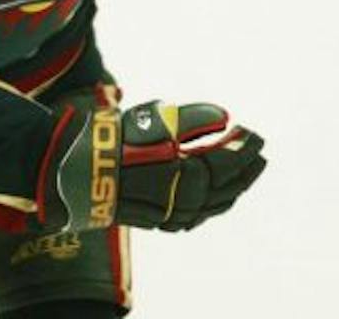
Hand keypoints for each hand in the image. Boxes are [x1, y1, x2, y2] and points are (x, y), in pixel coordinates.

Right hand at [111, 100, 266, 231]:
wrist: (78, 177)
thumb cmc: (115, 142)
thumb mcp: (155, 120)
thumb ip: (193, 117)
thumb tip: (224, 116)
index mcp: (188, 173)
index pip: (228, 159)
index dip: (244, 145)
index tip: (254, 132)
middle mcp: (186, 199)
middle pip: (228, 185)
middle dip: (247, 168)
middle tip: (259, 152)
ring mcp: (174, 214)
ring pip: (216, 204)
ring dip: (235, 187)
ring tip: (246, 172)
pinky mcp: (161, 221)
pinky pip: (200, 215)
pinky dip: (215, 204)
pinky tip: (217, 197)